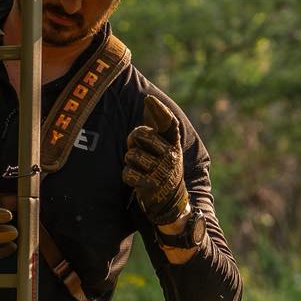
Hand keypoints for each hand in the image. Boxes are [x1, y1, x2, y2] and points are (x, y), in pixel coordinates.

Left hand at [123, 94, 188, 225]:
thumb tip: (149, 99)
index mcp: (173, 144)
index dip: (160, 111)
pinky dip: (127, 176)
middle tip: (138, 150)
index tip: (149, 99)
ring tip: (139, 167)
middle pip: (140, 135)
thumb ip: (156, 126)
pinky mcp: (151, 186)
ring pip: (131, 155)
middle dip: (132, 141)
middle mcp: (171, 156)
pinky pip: (127, 173)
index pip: (169, 124)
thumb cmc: (162, 167)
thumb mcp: (164, 147)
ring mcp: (162, 171)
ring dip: (130, 161)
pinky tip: (136, 179)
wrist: (169, 201)